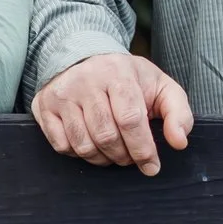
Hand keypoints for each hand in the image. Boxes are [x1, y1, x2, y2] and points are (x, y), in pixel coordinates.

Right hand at [32, 53, 193, 173]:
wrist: (85, 57)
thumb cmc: (128, 78)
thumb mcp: (160, 87)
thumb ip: (178, 113)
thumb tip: (179, 142)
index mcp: (119, 74)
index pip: (130, 120)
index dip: (142, 149)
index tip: (152, 166)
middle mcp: (86, 82)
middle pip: (106, 136)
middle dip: (124, 156)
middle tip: (131, 158)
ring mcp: (62, 94)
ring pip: (83, 144)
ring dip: (103, 159)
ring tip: (114, 153)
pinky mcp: (44, 106)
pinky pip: (62, 145)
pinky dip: (80, 154)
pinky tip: (92, 144)